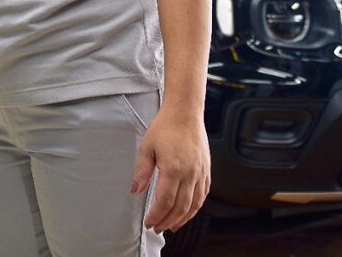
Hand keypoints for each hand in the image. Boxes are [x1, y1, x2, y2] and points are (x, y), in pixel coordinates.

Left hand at [131, 107, 210, 233]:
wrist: (185, 112)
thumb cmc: (165, 126)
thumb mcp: (147, 147)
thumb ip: (142, 171)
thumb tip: (136, 190)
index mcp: (173, 168)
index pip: (165, 201)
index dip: (157, 215)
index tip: (149, 222)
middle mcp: (189, 173)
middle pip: (180, 207)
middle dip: (167, 221)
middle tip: (157, 228)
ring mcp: (200, 172)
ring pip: (194, 204)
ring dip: (182, 218)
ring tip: (171, 225)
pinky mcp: (206, 170)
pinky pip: (203, 194)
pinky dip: (196, 207)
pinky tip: (188, 211)